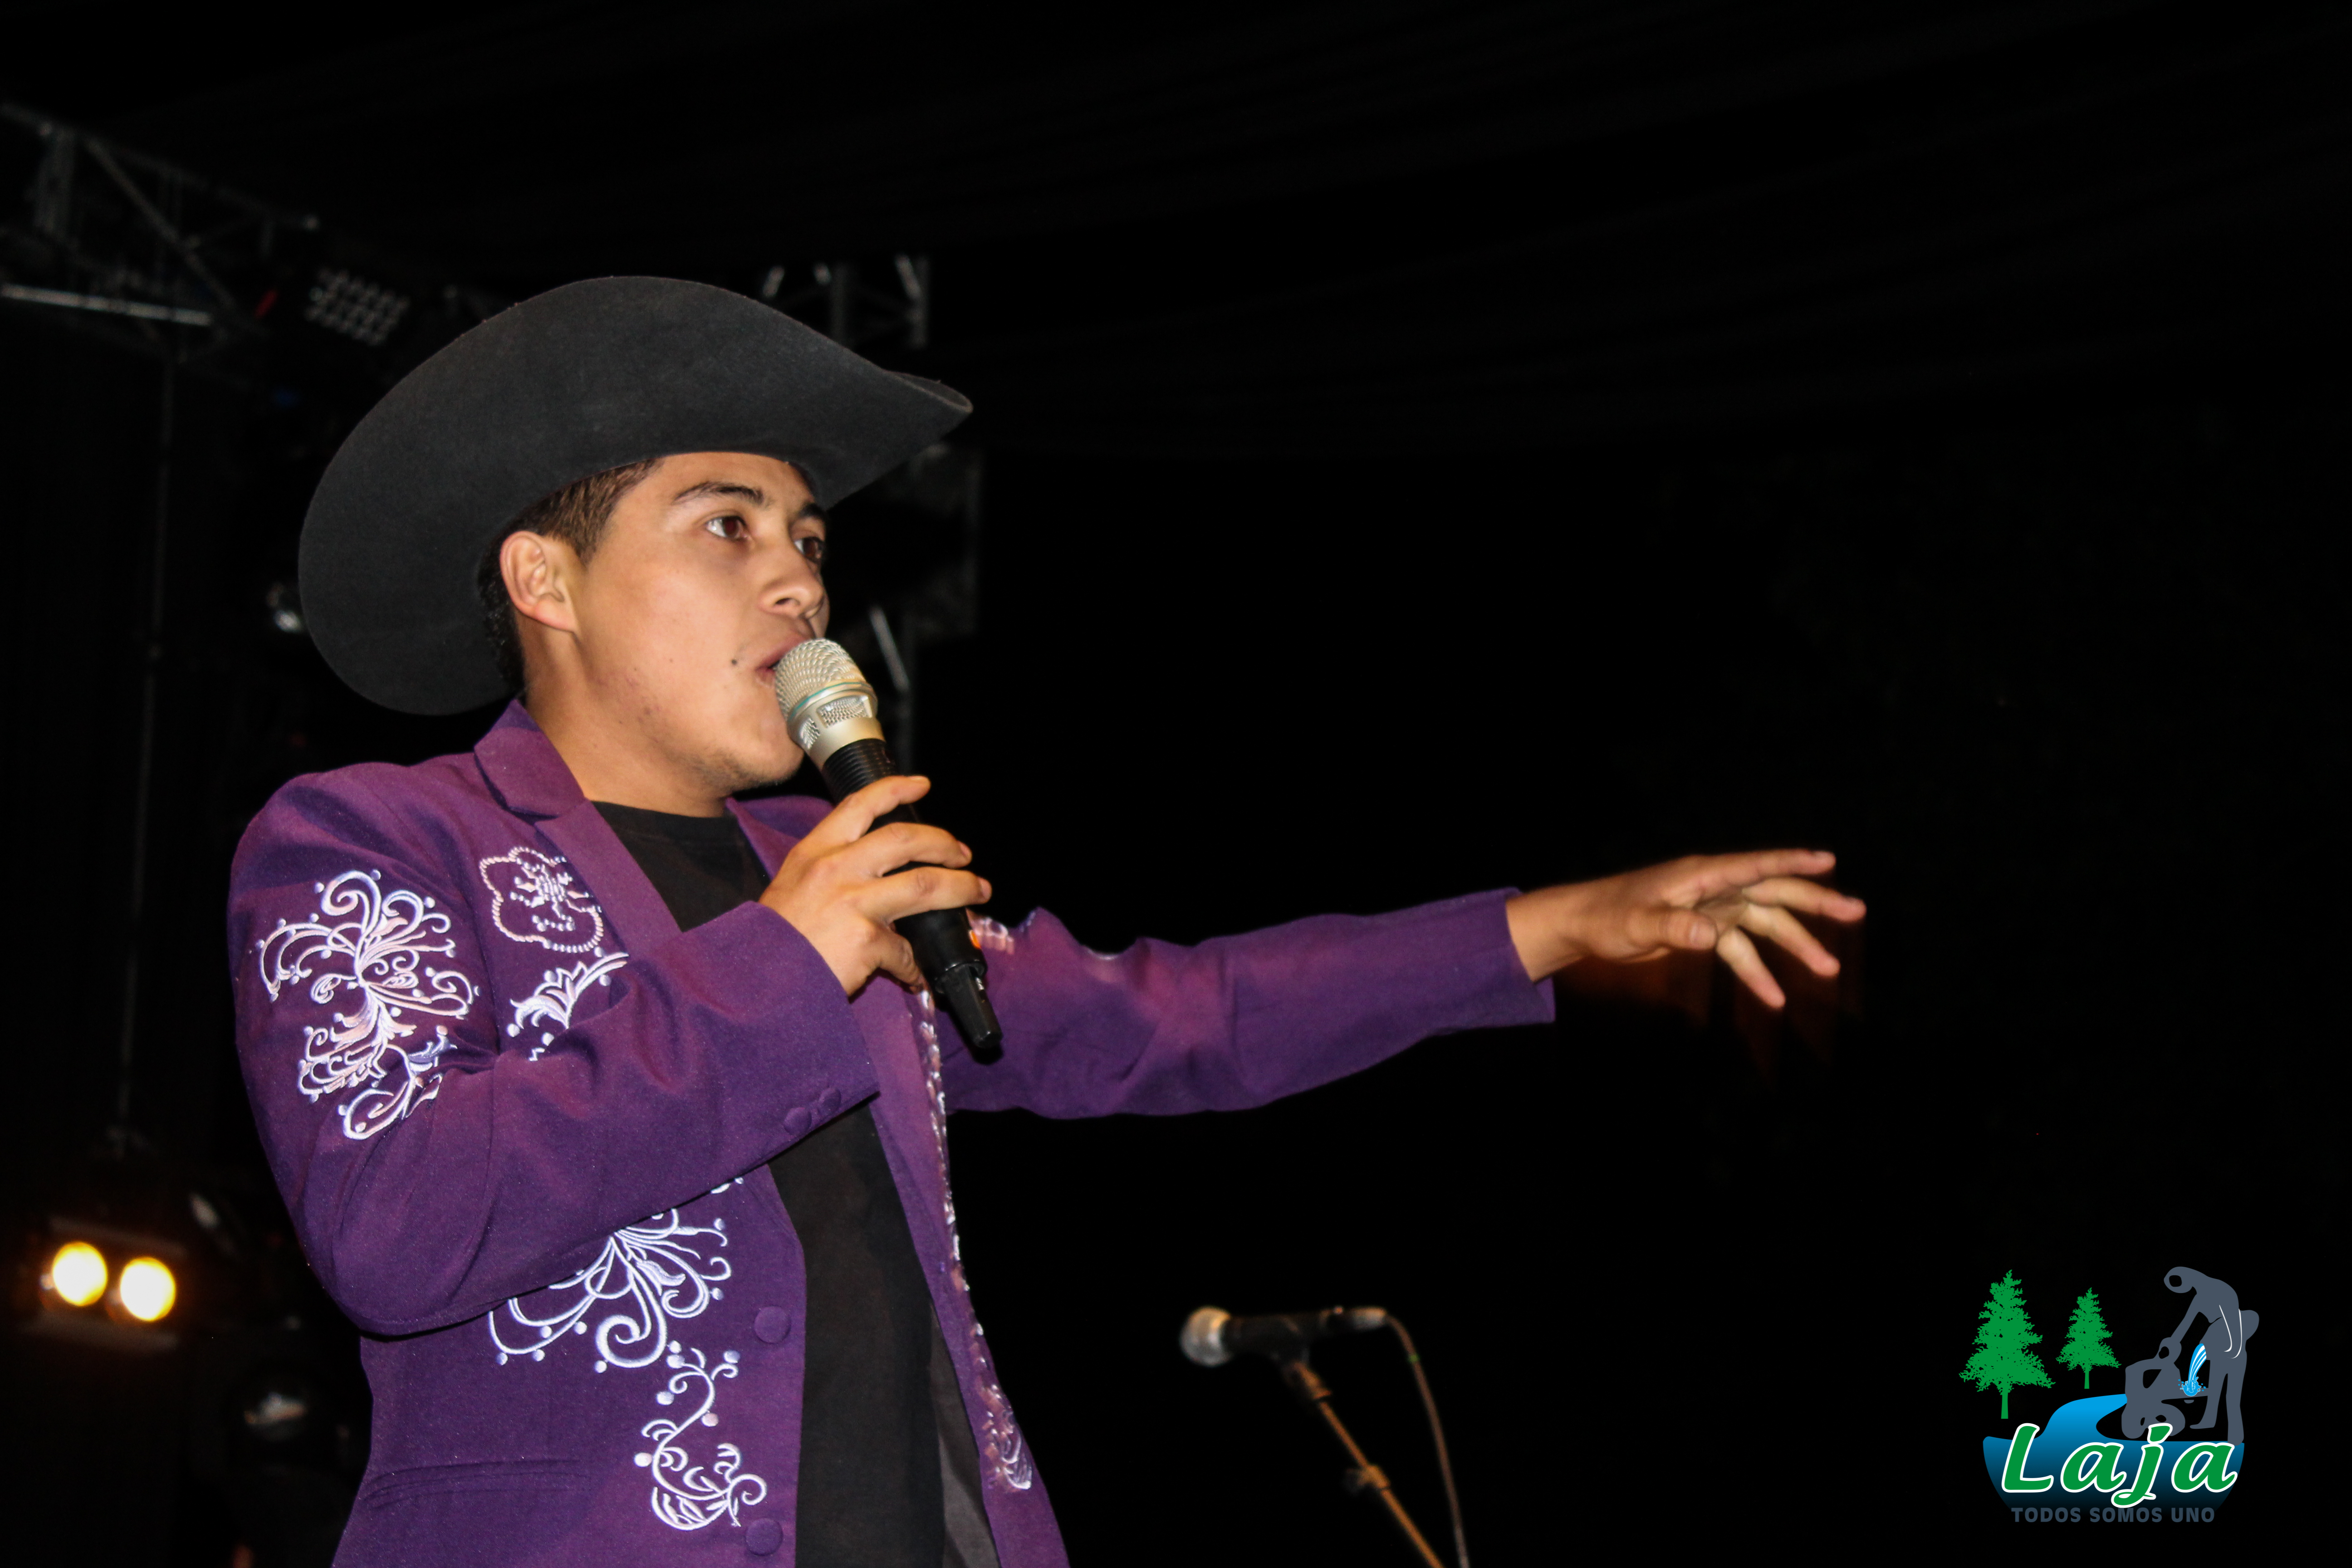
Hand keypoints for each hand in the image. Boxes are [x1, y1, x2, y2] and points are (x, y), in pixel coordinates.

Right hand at [759, 776, 990, 995]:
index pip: (858, 806)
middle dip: (944, 842)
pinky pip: (905, 951)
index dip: (894, 790)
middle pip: (905, 839)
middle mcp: (834, 869)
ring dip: (959, 888)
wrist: (751, 983)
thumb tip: (877, 881)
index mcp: (813, 853)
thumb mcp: (791, 891)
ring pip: (924, 884)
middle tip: (963, 854)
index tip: (922, 785)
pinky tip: (914, 976)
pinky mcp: (865, 939)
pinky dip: (914, 965)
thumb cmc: (770, 943)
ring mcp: (852, 902)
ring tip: (976, 892)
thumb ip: (830, 876)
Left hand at [1506, 850, 1863, 1007]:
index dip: (1791, 862)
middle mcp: (1713, 888)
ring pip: (1765, 924)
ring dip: (1796, 945)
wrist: (1585, 925)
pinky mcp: (1706, 930)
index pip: (1754, 865)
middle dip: (1815, 902)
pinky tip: (1776, 1000)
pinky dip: (1758, 973)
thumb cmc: (1607, 916)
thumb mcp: (1635, 923)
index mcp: (1700, 875)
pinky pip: (1741, 951)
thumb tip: (1712, 935)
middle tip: (1857, 911)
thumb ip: (1673, 927)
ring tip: (1830, 970)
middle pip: (1773, 892)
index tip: (1828, 860)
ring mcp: (1713, 908)